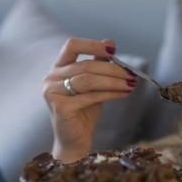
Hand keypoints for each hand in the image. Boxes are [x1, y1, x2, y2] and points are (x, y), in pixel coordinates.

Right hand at [43, 38, 136, 162]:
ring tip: (130, 84)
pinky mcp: (60, 107)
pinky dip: (110, 94)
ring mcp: (52, 92)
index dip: (92, 45)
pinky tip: (124, 94)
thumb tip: (110, 42)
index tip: (112, 51)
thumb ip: (98, 63)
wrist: (74, 139)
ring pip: (88, 80)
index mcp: (58, 68)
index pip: (71, 46)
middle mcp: (51, 78)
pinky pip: (90, 96)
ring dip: (113, 81)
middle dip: (112, 69)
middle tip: (131, 74)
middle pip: (85, 65)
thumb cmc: (83, 111)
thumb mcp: (93, 84)